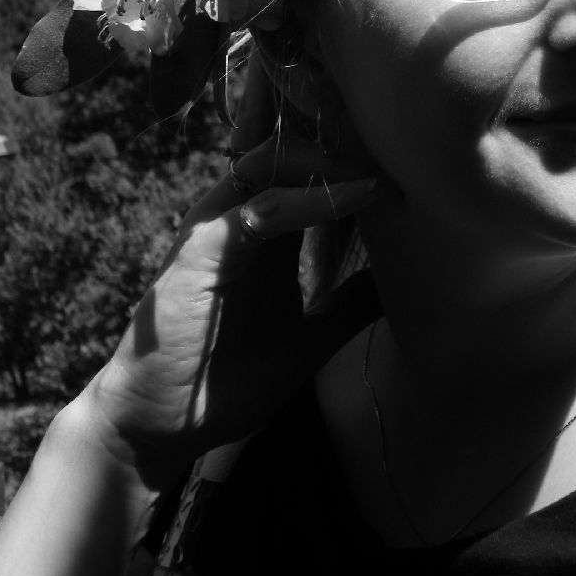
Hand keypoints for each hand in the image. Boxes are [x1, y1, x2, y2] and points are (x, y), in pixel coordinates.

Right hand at [82, 60, 378, 487]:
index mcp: (267, 233)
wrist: (161, 427)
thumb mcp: (309, 337)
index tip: (414, 173)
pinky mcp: (205, 244)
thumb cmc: (227, 382)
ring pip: (277, 161)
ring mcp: (220, 225)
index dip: (361, 164)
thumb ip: (349, 305)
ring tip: (386, 175)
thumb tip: (403, 282)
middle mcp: (242, 217)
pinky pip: (264, 206)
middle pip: (297, 150)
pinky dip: (313, 198)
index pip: (314, 172)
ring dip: (335, 163)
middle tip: (406, 159)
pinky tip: (357, 196)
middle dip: (350, 149)